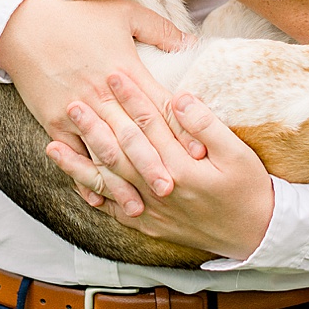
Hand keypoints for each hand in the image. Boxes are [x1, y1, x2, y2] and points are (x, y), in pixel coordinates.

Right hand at [0, 0, 190, 206]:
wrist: (23, 24)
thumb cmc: (76, 14)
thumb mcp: (124, 12)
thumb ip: (160, 29)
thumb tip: (191, 43)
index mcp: (125, 70)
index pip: (158, 107)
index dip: (179, 131)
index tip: (198, 153)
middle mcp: (103, 95)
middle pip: (133, 137)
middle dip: (153, 166)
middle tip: (173, 190)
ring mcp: (77, 111)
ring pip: (104, 153)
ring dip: (121, 181)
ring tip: (139, 206)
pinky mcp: (53, 120)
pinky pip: (73, 154)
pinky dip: (84, 176)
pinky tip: (97, 197)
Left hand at [44, 73, 274, 261]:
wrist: (256, 235)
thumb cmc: (249, 189)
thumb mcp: (238, 154)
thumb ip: (206, 126)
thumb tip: (179, 99)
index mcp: (181, 169)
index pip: (148, 126)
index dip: (129, 98)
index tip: (113, 74)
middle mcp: (159, 191)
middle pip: (119, 153)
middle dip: (94, 126)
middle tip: (72, 101)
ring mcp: (151, 211)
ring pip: (108, 184)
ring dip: (79, 165)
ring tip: (52, 146)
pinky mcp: (149, 225)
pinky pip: (113, 210)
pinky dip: (93, 197)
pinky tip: (76, 184)